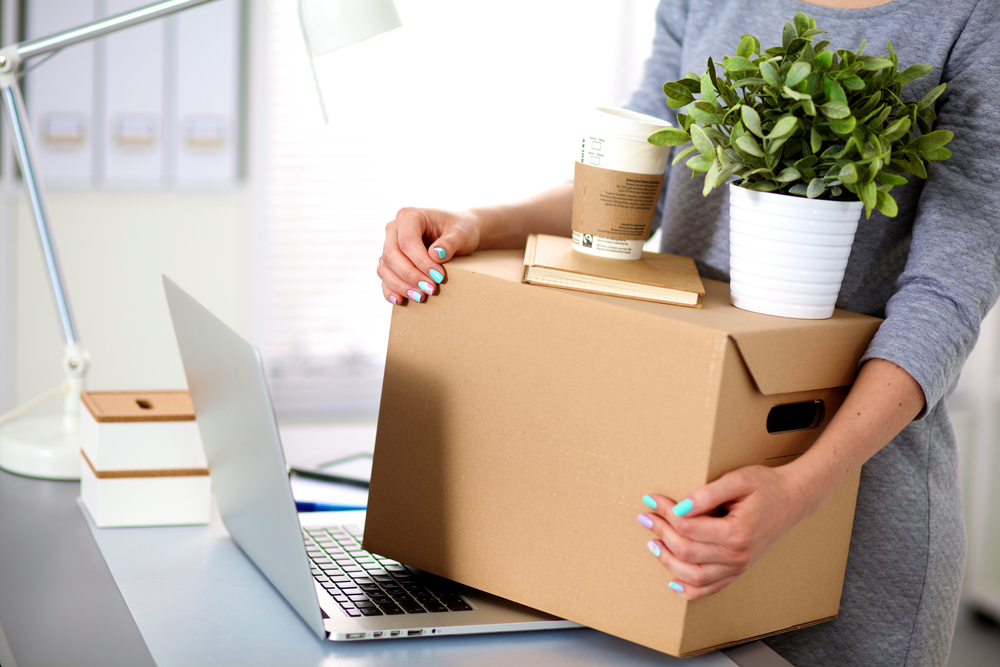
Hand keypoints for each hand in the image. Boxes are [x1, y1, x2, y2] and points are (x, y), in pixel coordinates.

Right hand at [378, 206, 483, 304]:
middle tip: (431, 290)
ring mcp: (390, 245)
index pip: (407, 242)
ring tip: (421, 297)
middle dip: (411, 276)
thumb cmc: (460, 229)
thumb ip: (450, 242)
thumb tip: (436, 255)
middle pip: (392, 256)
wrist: (458, 234)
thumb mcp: (461, 233)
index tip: (439, 277)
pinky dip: (390, 290)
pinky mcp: (391, 261)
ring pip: (385, 268)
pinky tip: (400, 301)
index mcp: (409, 216)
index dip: (421, 262)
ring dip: (401, 286)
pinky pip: (385, 277)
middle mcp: (394, 229)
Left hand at [637, 463, 812, 599]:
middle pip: (686, 552)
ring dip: (667, 561)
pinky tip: (671, 578)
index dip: (665, 512)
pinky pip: (708, 589)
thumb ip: (707, 493)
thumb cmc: (766, 486)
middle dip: (660, 532)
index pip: (688, 528)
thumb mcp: (738, 480)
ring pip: (693, 576)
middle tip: (645, 517)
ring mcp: (737, 567)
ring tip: (652, 543)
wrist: (792, 499)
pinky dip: (687, 588)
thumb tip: (679, 506)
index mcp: (737, 532)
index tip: (652, 499)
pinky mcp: (736, 571)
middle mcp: (737, 555)